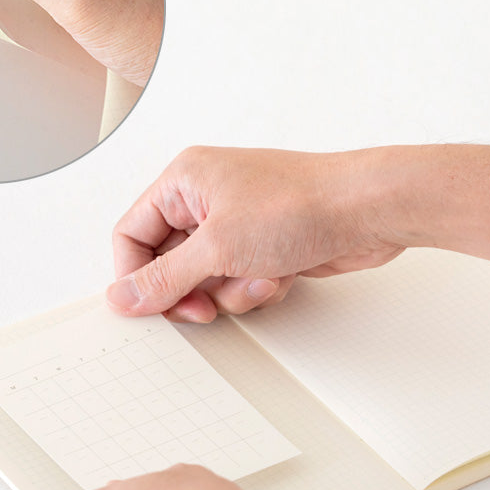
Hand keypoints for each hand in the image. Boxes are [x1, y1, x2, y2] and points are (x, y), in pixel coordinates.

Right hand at [107, 144, 489, 322]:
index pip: (131, 235)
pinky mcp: (264, 246)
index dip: (135, 277)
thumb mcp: (218, 248)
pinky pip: (239, 283)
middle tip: (206, 307)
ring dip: (233, 291)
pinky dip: (258, 288)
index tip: (150, 308)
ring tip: (261, 275)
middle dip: (194, 290)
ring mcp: (237, 224)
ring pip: (207, 281)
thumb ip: (164, 277)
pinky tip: (282, 274)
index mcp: (184, 181)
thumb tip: (122, 296)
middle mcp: (206, 199)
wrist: (367, 211)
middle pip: (169, 264)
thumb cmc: (300, 204)